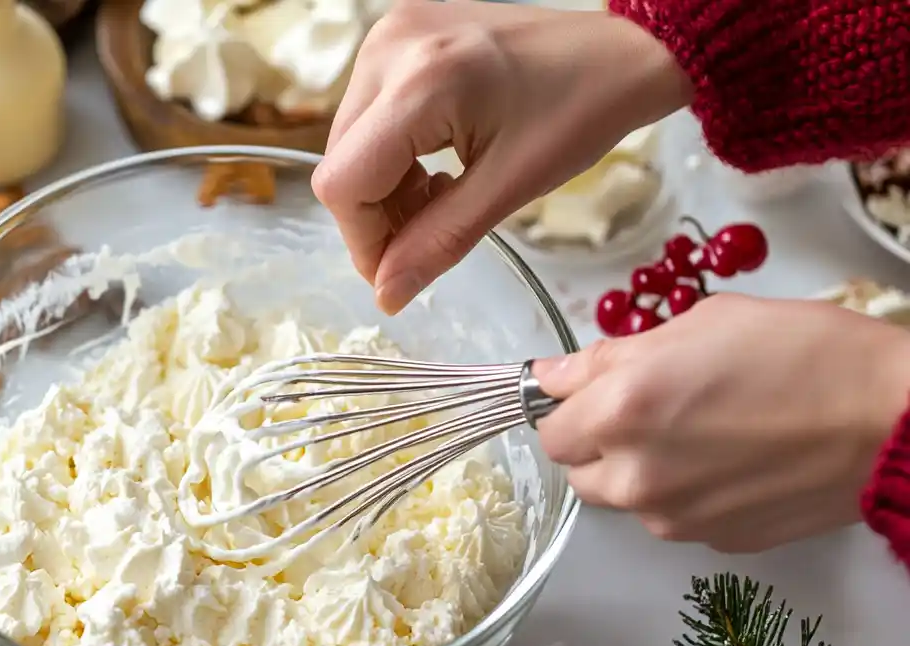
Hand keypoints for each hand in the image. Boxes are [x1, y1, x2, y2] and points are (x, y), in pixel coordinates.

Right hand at [312, 0, 689, 312]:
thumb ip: (438, 242)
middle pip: (341, 164)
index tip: (399, 272)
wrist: (620, 48)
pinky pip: (369, 117)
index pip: (343, 182)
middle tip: (428, 238)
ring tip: (441, 197)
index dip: (364, 240)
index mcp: (421, 81)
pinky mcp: (397, 36)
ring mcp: (389, 35)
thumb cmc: (583, 108)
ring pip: (350, 145)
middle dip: (376, 217)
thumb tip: (386, 294)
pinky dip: (393, 157)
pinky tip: (435, 167)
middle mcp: (390, 47)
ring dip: (384, 189)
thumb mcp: (511, 187)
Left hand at [532, 295, 909, 552]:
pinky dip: (683, 494)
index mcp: (622, 411)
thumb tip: (553, 375)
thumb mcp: (700, 324)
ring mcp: (674, 517)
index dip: (568, 407)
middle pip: (578, 472)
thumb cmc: (805, 353)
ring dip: (637, 471)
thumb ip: (611, 356)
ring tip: (697, 434)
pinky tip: (731, 462)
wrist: (892, 420)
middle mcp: (636, 475)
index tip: (591, 392)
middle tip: (646, 410)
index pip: (550, 428)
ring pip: (623, 500)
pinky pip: (673, 518)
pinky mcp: (714, 541)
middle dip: (597, 443)